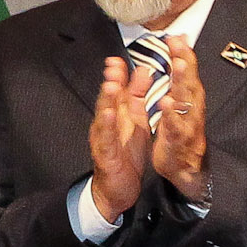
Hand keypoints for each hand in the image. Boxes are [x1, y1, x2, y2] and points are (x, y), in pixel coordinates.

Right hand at [88, 54, 155, 219]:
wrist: (118, 187)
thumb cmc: (125, 154)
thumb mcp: (135, 122)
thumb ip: (137, 98)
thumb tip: (143, 72)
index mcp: (117, 116)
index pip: (118, 91)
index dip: (118, 75)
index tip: (118, 59)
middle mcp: (107, 125)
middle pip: (108, 101)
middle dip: (111, 82)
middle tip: (113, 66)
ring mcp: (103, 139)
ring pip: (104, 117)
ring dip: (106, 101)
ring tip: (110, 85)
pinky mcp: (105, 155)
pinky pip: (106, 139)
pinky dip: (107, 126)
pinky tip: (109, 115)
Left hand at [152, 37, 211, 200]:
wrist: (187, 170)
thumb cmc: (182, 134)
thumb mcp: (181, 107)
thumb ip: (181, 83)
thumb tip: (181, 56)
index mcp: (190, 101)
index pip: (188, 74)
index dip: (184, 55)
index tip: (177, 37)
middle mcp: (191, 110)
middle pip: (190, 82)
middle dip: (185, 63)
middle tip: (180, 45)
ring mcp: (186, 125)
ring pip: (186, 102)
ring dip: (183, 83)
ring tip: (179, 66)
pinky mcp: (177, 142)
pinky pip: (175, 127)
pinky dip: (171, 115)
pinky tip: (166, 103)